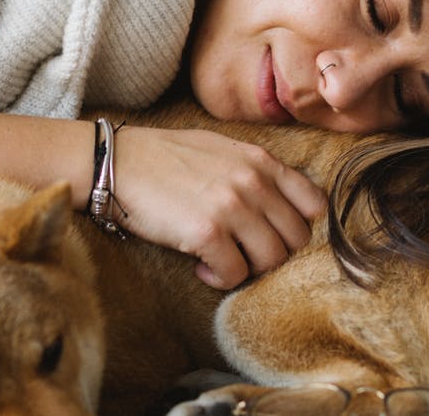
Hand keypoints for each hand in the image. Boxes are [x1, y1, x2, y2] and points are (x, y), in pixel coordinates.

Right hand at [109, 126, 326, 288]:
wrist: (114, 162)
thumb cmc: (162, 157)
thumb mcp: (219, 148)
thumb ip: (254, 170)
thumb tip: (279, 200)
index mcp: (260, 161)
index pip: (314, 204)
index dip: (298, 226)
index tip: (272, 233)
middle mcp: (253, 182)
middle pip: (296, 240)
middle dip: (271, 252)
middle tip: (242, 251)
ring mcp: (232, 207)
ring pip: (271, 261)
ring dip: (247, 267)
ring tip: (221, 259)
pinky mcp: (207, 233)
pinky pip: (235, 274)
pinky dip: (220, 279)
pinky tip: (201, 267)